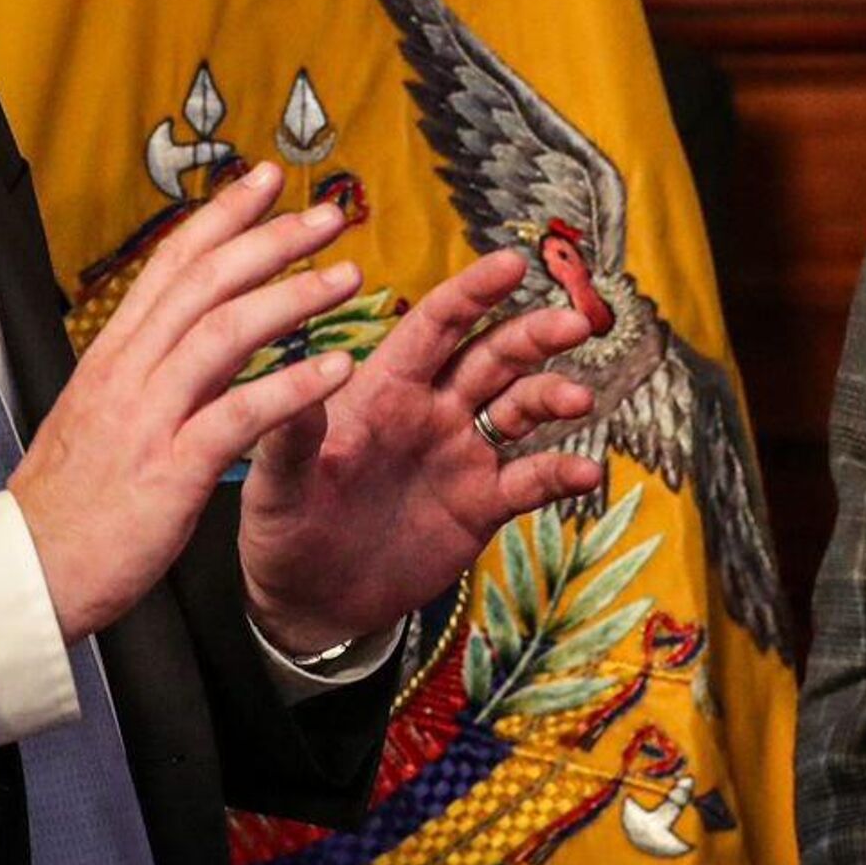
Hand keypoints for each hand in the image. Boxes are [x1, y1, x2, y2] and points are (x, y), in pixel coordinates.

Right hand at [9, 163, 359, 642]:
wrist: (22, 575)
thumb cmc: (68, 502)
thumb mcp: (97, 413)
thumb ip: (142, 367)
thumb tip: (183, 327)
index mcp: (114, 353)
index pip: (173, 261)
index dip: (223, 213)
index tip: (268, 178)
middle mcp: (129, 371)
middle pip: (205, 281)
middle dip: (271, 238)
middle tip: (330, 213)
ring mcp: (147, 417)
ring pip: (223, 333)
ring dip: (291, 298)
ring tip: (347, 276)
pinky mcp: (168, 470)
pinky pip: (237, 415)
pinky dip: (290, 387)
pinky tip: (337, 370)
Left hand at [238, 249, 605, 657]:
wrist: (310, 601)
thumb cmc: (283, 526)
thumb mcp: (278, 482)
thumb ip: (294, 437)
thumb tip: (302, 379)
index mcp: (385, 387)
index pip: (435, 326)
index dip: (472, 293)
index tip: (512, 263)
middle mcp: (432, 408)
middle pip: (492, 356)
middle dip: (533, 334)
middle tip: (573, 321)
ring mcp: (461, 453)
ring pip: (520, 408)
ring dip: (552, 395)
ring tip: (578, 398)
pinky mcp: (481, 504)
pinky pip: (530, 480)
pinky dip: (561, 473)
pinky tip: (587, 471)